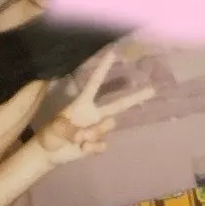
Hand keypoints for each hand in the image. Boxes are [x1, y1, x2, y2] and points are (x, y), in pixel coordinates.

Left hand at [34, 50, 153, 166]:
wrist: (51, 152)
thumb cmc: (51, 133)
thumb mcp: (55, 128)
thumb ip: (70, 129)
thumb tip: (84, 136)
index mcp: (82, 103)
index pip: (95, 83)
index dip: (103, 68)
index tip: (113, 53)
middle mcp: (94, 114)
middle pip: (118, 104)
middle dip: (135, 97)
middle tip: (153, 89)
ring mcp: (98, 129)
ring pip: (108, 127)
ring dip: (94, 134)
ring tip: (79, 139)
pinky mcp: (98, 144)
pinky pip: (103, 145)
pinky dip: (92, 149)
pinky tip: (82, 149)